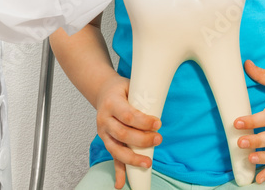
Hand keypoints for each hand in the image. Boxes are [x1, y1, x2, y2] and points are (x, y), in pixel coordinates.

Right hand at [95, 74, 161, 189]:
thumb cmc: (122, 90)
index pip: (127, 115)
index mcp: (111, 103)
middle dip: (142, 140)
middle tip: (159, 139)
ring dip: (132, 158)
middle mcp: (104, 119)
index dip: (143, 121)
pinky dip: (118, 171)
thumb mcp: (131, 86)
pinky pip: (112, 157)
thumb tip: (161, 105)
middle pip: (122, 134)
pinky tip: (120, 184)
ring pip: (116, 149)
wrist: (103, 92)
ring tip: (148, 163)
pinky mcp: (106, 141)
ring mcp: (103, 133)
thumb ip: (143, 96)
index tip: (158, 123)